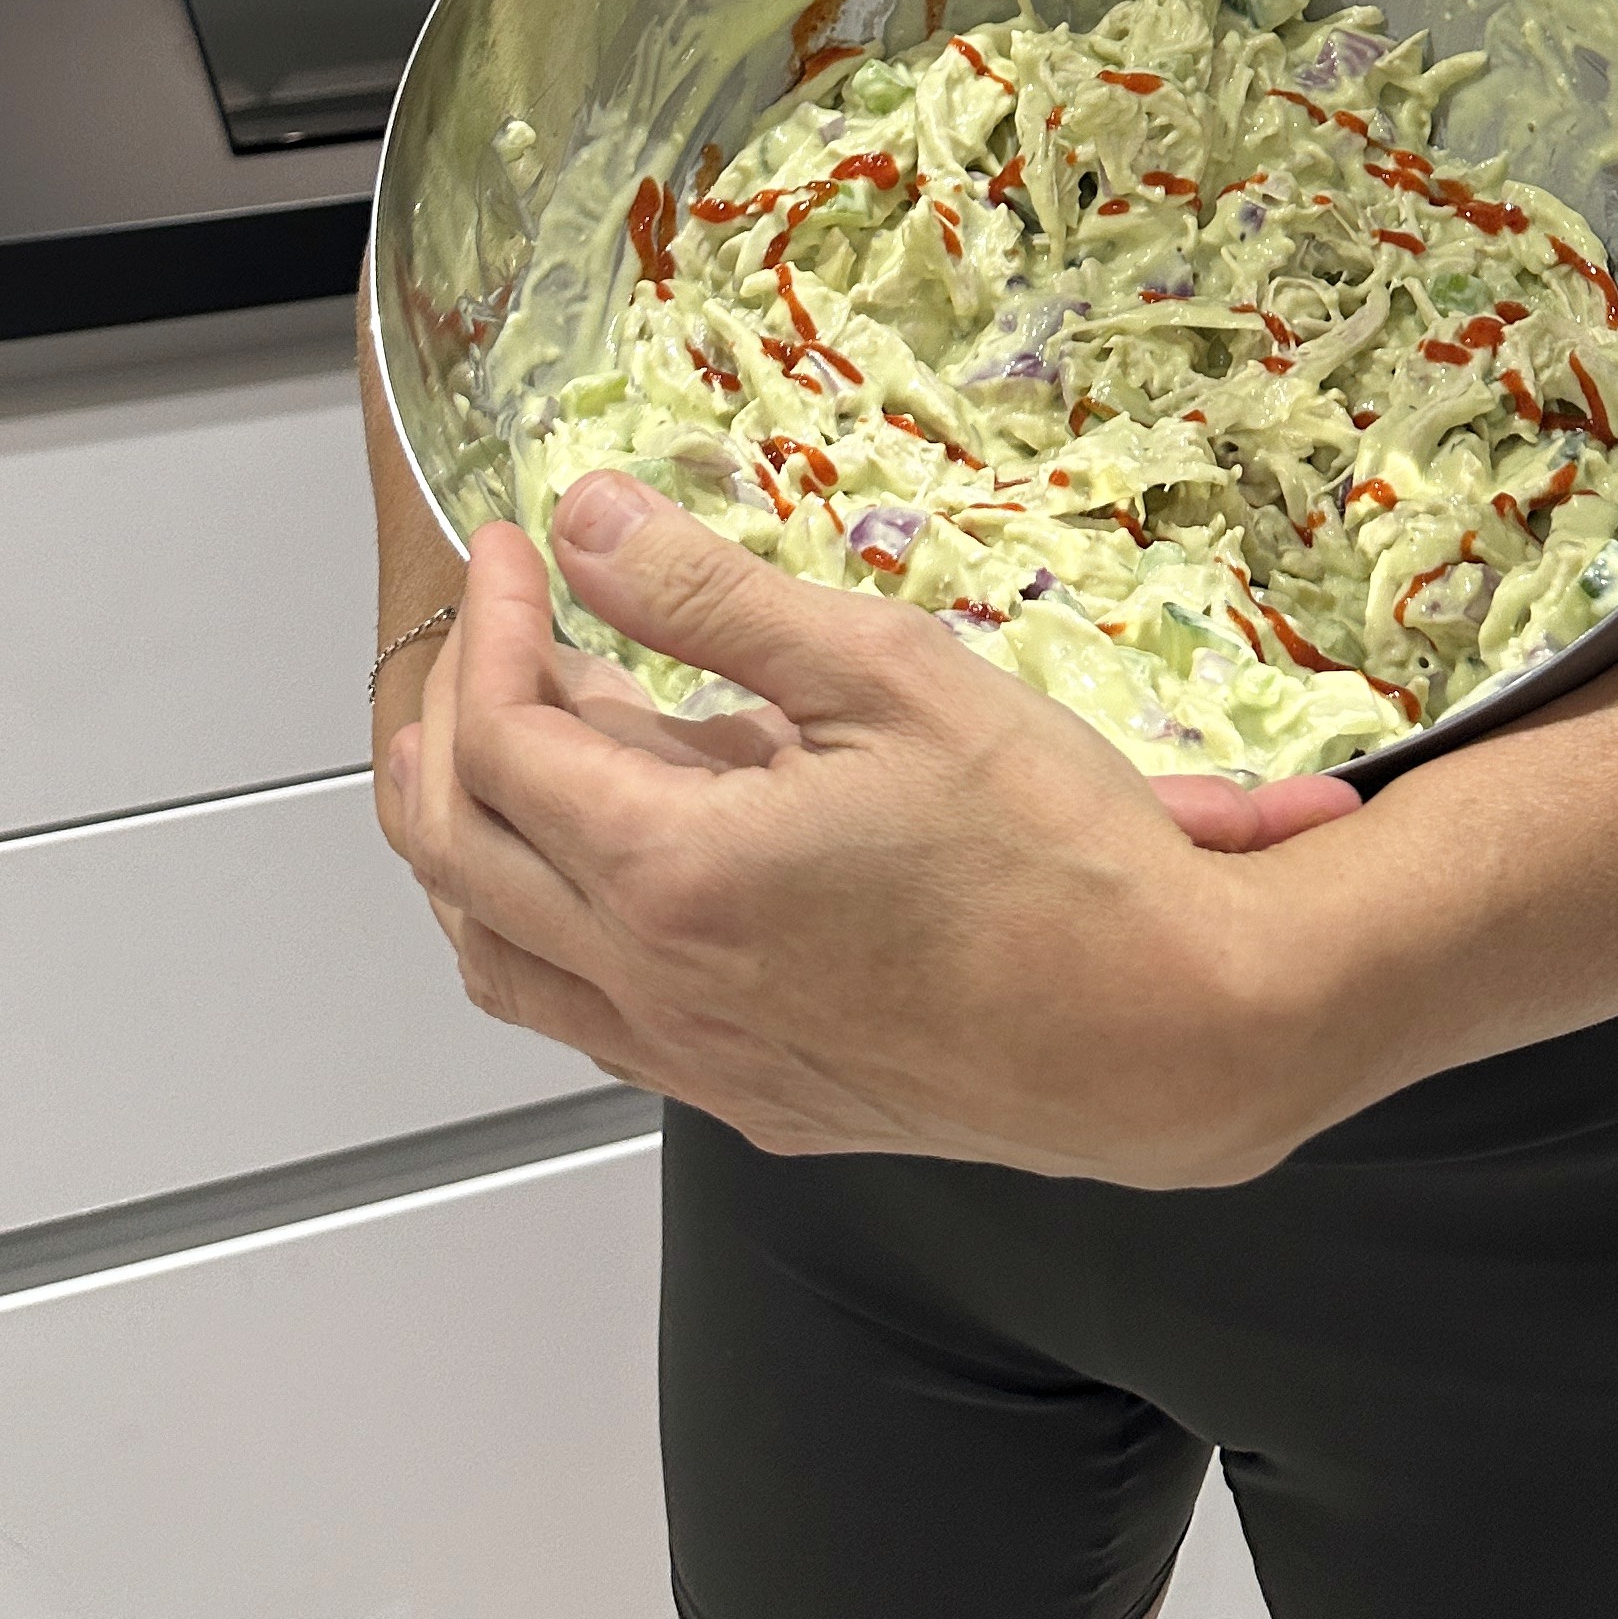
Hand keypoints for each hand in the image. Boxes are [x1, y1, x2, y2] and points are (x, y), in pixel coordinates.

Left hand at [378, 483, 1365, 1183]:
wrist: (1166, 1034)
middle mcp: (651, 988)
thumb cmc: (1050, 847)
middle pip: (456, 852)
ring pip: (498, 957)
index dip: (488, 626)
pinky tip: (627, 856)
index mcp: (672, 874)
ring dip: (479, 833)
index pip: (498, 739)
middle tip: (503, 620)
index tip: (520, 545)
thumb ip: (711, 599)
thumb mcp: (886, 675)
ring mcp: (694, 1062)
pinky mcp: (748, 1100)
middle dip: (450, 715)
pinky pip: (585, 1016)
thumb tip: (580, 518)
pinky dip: (549, 922)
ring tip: (531, 726)